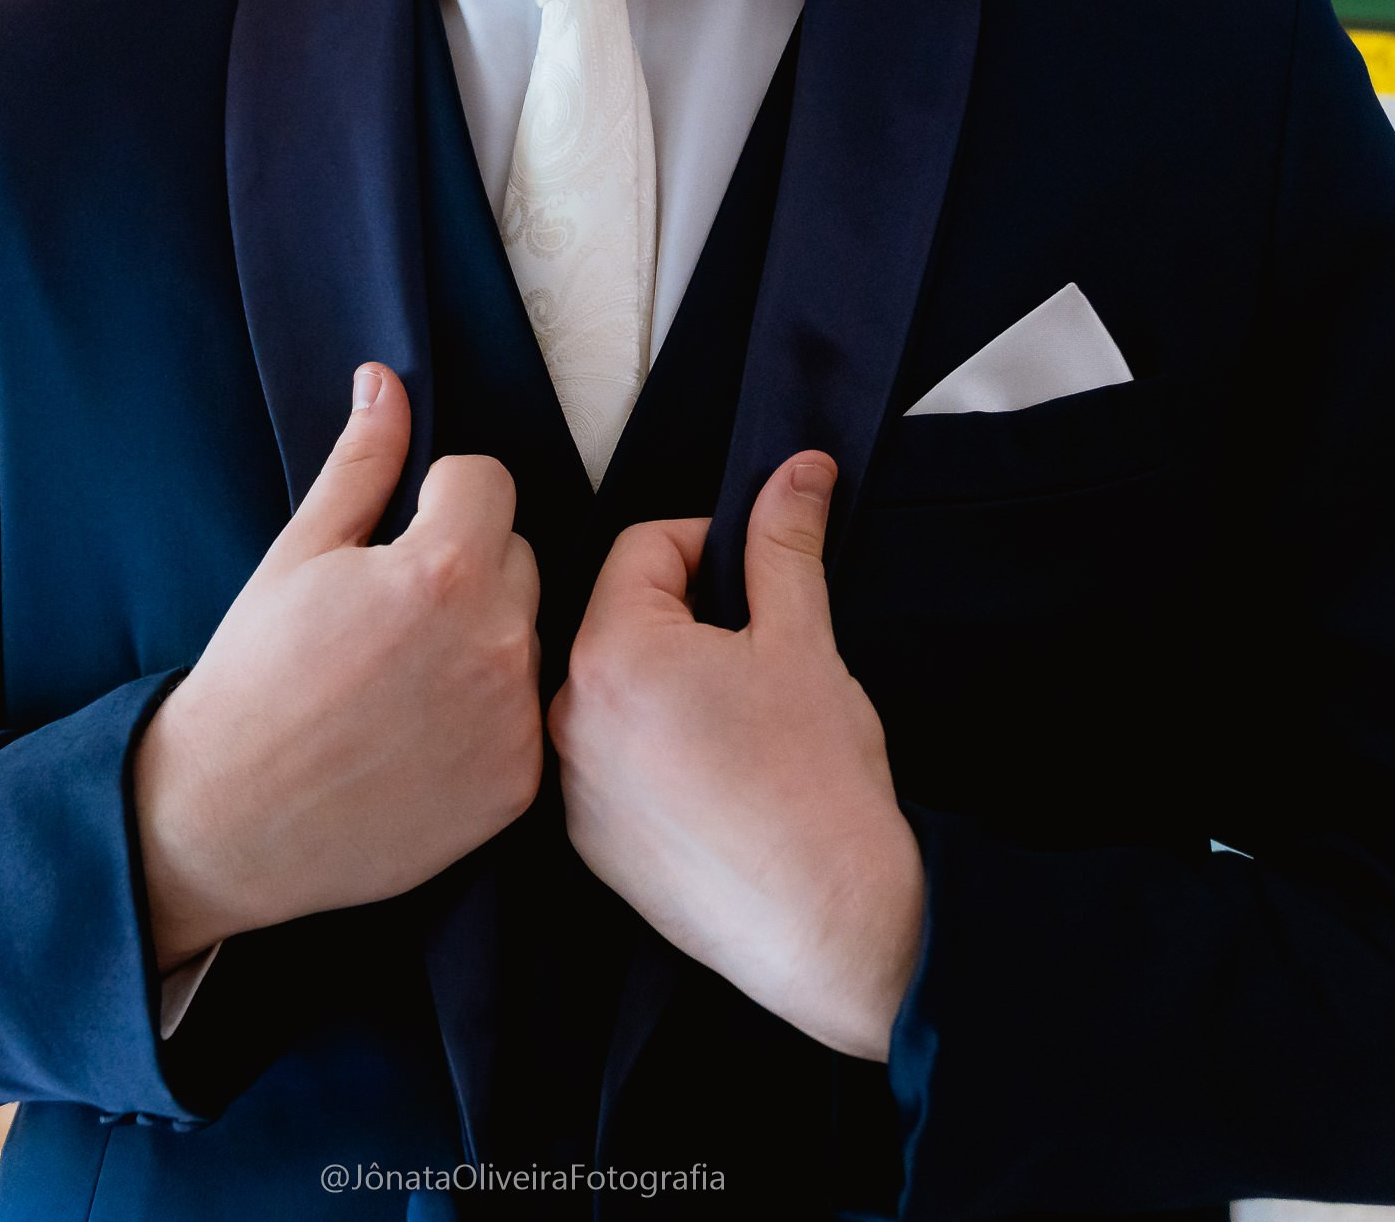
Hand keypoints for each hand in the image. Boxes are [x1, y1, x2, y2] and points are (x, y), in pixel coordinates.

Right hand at [134, 363, 542, 970]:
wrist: (231, 820)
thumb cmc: (254, 680)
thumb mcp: (297, 556)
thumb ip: (360, 465)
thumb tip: (386, 381)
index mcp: (441, 570)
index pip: (486, 482)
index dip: (437, 500)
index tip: (394, 540)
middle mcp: (496, 641)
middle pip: (516, 557)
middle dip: (464, 568)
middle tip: (390, 618)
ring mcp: (512, 717)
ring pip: (526, 635)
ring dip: (482, 639)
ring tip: (404, 680)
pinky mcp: (518, 782)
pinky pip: (524, 713)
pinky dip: (488, 715)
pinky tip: (423, 735)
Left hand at [548, 452, 922, 1060]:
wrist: (827, 922)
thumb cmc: (816, 781)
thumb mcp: (804, 641)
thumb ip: (785, 545)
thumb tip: (797, 471)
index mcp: (613, 651)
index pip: (643, 548)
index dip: (711, 545)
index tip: (758, 575)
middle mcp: (567, 716)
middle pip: (618, 620)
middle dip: (686, 617)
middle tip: (754, 651)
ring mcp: (568, 786)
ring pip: (611, 693)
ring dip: (665, 684)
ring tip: (738, 721)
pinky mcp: (586, 842)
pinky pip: (606, 763)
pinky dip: (650, 751)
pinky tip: (713, 778)